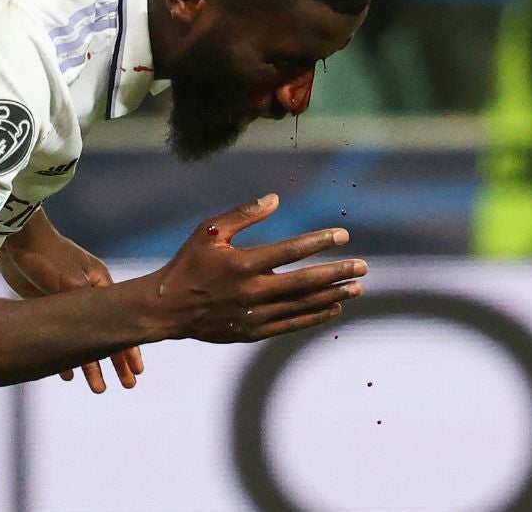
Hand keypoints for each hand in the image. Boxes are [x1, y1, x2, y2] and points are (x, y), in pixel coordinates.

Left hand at [0, 211, 142, 392]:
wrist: (18, 240)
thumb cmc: (46, 254)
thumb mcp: (65, 274)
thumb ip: (80, 297)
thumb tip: (97, 318)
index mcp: (101, 287)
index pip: (120, 323)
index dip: (128, 347)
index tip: (137, 369)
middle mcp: (91, 298)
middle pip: (108, 336)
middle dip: (118, 361)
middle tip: (128, 385)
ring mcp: (70, 305)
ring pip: (86, 343)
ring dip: (92, 366)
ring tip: (100, 389)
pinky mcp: (49, 308)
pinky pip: (62, 340)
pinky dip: (67, 357)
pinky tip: (68, 376)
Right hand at [152, 194, 366, 341]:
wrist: (167, 308)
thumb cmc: (188, 264)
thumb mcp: (209, 232)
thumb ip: (243, 214)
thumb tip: (276, 199)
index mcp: (242, 264)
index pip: (290, 251)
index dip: (319, 243)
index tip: (343, 236)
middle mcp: (252, 291)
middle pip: (304, 282)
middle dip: (337, 273)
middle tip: (364, 266)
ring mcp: (254, 314)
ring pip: (302, 306)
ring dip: (332, 296)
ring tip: (357, 288)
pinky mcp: (253, 332)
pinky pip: (291, 324)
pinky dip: (314, 317)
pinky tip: (334, 309)